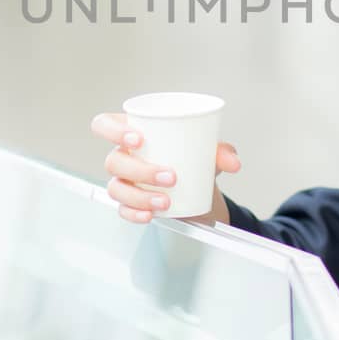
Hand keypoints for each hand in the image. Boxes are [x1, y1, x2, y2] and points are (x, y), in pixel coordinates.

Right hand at [90, 111, 241, 224]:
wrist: (196, 187)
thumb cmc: (191, 158)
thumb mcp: (207, 151)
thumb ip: (221, 152)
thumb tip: (233, 163)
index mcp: (133, 133)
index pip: (105, 124)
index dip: (113, 130)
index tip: (138, 138)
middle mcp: (123, 156)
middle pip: (114, 161)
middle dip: (141, 170)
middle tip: (171, 176)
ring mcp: (124, 181)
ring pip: (117, 188)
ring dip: (140, 195)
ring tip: (166, 200)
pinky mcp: (129, 204)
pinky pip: (122, 210)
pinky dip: (135, 214)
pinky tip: (151, 214)